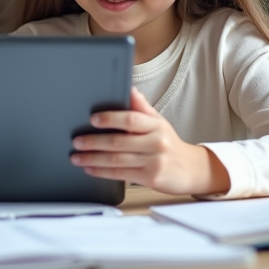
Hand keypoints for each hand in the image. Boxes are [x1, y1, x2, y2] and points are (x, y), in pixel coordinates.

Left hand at [70, 88, 230, 195]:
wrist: (191, 169)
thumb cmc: (169, 143)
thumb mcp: (159, 122)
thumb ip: (142, 108)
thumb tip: (129, 89)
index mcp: (156, 125)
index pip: (131, 119)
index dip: (111, 118)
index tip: (93, 119)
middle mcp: (156, 143)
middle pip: (119, 142)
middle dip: (94, 142)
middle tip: (77, 141)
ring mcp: (154, 162)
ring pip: (117, 160)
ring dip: (93, 158)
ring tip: (77, 156)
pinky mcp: (151, 178)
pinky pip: (121, 175)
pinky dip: (102, 172)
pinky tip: (90, 168)